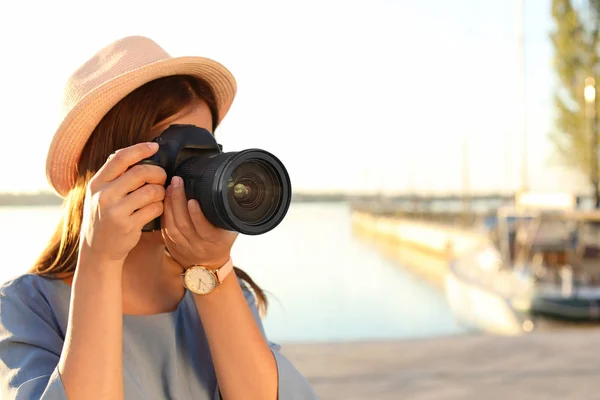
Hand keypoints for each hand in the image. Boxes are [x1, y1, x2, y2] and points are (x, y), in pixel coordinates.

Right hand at [79, 142, 166, 263]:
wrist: (97, 250)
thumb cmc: (103, 217)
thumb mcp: (98, 194)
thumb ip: (113, 175)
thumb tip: (135, 152)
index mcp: (97, 183)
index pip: (120, 158)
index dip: (140, 149)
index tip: (154, 146)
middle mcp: (104, 195)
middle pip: (141, 172)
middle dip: (158, 173)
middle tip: (162, 177)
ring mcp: (115, 211)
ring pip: (151, 191)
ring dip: (161, 192)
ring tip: (158, 196)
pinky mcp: (128, 225)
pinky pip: (154, 209)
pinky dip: (160, 207)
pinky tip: (155, 209)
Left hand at [162, 176, 237, 268]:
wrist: (210, 265)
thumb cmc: (222, 241)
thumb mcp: (231, 230)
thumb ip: (230, 214)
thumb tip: (232, 191)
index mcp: (215, 241)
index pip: (204, 229)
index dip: (197, 215)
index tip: (193, 199)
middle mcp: (198, 245)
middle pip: (184, 224)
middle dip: (178, 201)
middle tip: (176, 182)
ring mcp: (183, 246)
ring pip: (172, 226)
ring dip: (169, 205)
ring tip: (169, 188)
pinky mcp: (172, 246)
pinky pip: (165, 229)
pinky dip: (164, 214)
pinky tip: (164, 200)